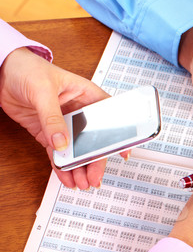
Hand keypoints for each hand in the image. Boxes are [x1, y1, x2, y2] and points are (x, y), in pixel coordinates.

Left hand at [0, 47, 128, 189]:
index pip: (109, 118)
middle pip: (93, 141)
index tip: (122, 152)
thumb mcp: (43, 91)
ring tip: (80, 182)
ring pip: (76, 151)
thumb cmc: (26, 68)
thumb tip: (60, 142)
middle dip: (94, 161)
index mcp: (86, 96)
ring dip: (78, 167)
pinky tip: (66, 176)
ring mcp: (63, 124)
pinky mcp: (48, 132)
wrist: (1, 72)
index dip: (118, 135)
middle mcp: (78, 112)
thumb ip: (52, 118)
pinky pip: (57, 153)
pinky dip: (62, 166)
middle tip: (94, 177)